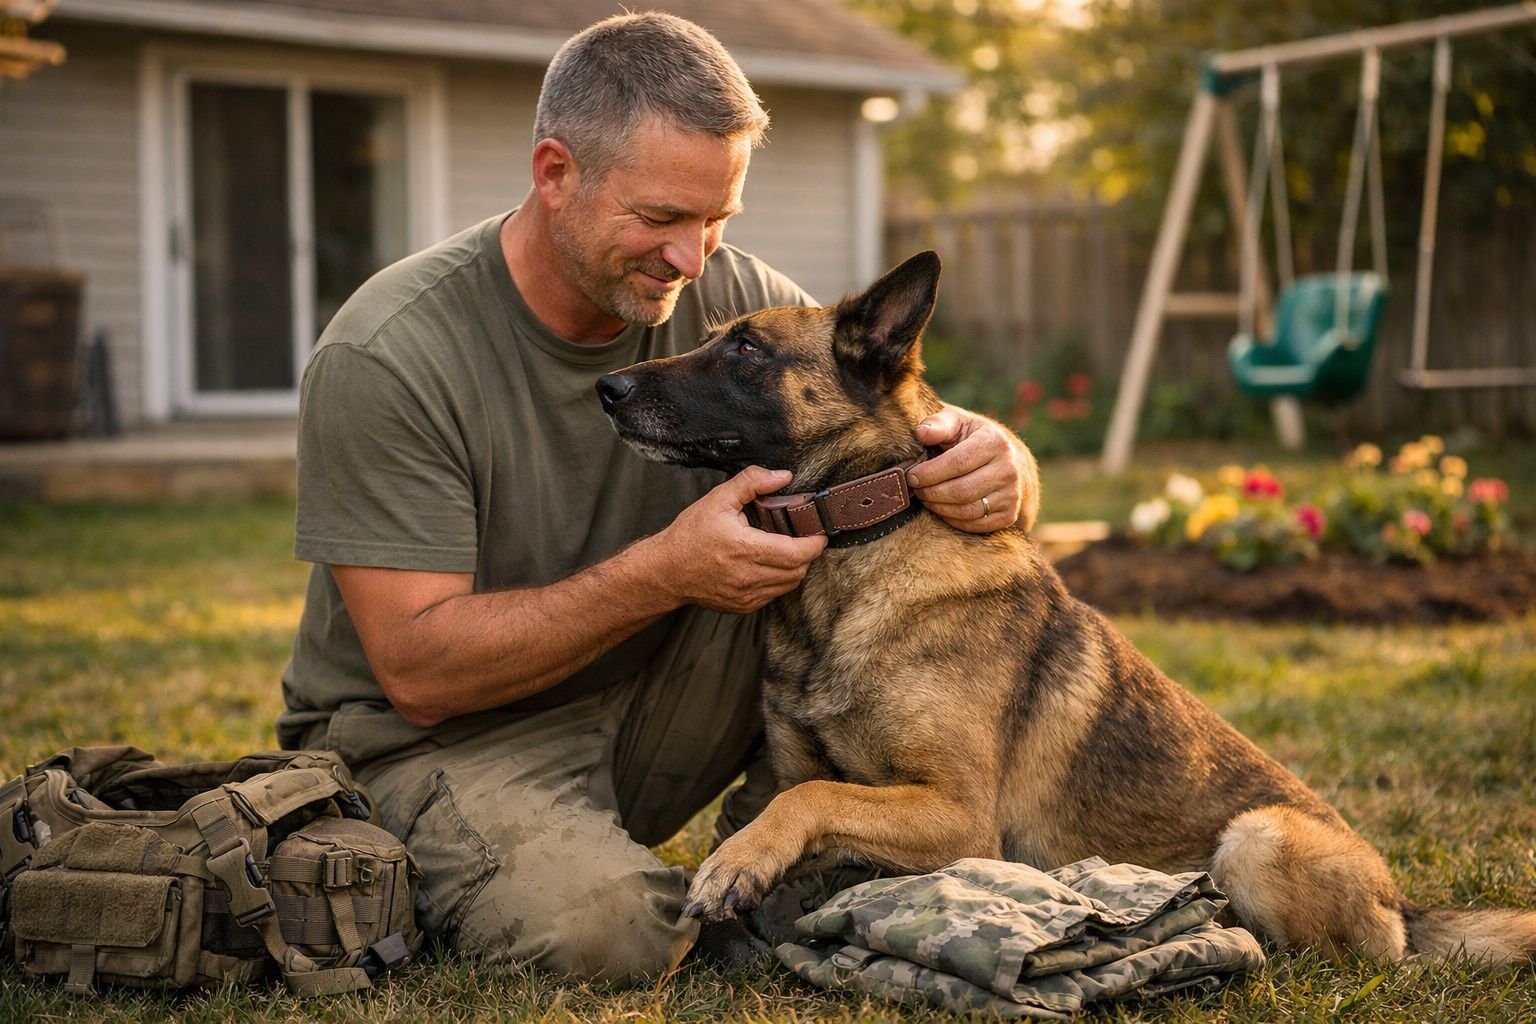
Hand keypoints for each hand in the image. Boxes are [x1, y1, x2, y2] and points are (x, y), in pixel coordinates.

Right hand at [654, 466, 826, 612]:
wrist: (666, 570)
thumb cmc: (690, 534)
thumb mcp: (718, 499)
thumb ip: (752, 482)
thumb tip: (783, 476)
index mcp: (745, 548)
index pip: (797, 553)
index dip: (815, 543)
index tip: (818, 533)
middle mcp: (748, 576)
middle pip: (798, 570)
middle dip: (807, 554)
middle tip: (802, 538)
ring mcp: (747, 596)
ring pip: (789, 585)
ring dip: (794, 568)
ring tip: (785, 550)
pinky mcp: (743, 606)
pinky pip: (774, 595)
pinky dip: (778, 580)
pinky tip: (767, 565)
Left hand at [907, 405, 1039, 533]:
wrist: (1004, 458)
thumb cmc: (971, 437)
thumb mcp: (957, 422)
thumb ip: (938, 424)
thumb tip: (920, 433)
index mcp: (995, 442)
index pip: (958, 462)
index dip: (930, 472)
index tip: (911, 476)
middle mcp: (1008, 469)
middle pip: (962, 490)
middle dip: (932, 493)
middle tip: (916, 490)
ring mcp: (1012, 494)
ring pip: (968, 510)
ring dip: (939, 508)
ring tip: (926, 498)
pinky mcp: (1009, 514)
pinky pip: (975, 524)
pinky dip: (952, 520)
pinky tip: (941, 508)